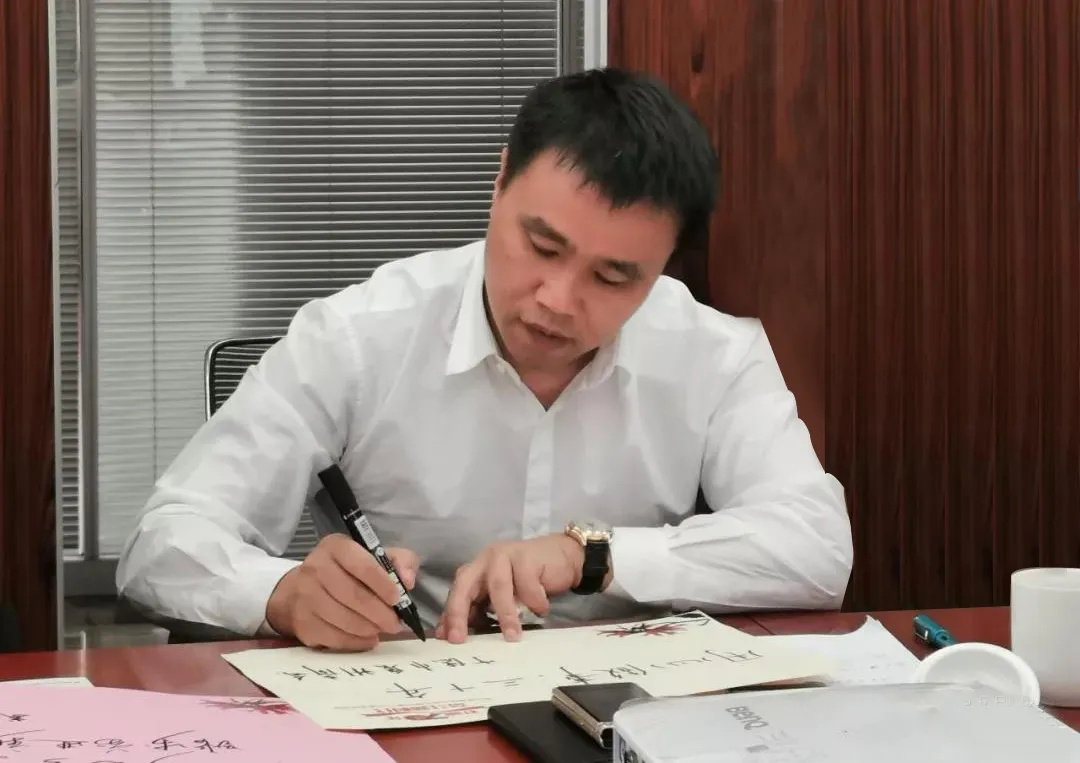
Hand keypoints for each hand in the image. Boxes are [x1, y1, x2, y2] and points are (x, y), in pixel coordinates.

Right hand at [265, 534, 419, 650]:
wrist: (300, 590)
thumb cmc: (346, 572)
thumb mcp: (374, 557)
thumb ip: (399, 561)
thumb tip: (408, 581)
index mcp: (336, 547)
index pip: (362, 565)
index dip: (383, 584)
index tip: (398, 599)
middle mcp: (316, 568)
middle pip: (353, 595)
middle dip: (380, 613)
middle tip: (395, 624)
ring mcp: (305, 596)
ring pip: (344, 619)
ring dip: (369, 628)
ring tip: (381, 629)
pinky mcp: (302, 622)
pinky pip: (334, 637)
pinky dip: (356, 642)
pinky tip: (367, 639)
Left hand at [435, 533, 583, 643]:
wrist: (564, 557)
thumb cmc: (532, 581)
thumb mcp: (503, 598)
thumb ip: (483, 612)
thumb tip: (458, 636)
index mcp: (477, 570)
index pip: (456, 592)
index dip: (450, 616)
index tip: (447, 640)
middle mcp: (486, 560)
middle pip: (465, 583)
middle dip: (459, 611)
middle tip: (459, 638)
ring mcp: (506, 554)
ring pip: (497, 585)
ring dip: (505, 614)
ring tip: (512, 636)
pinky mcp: (527, 556)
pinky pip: (526, 583)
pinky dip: (534, 601)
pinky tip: (542, 609)